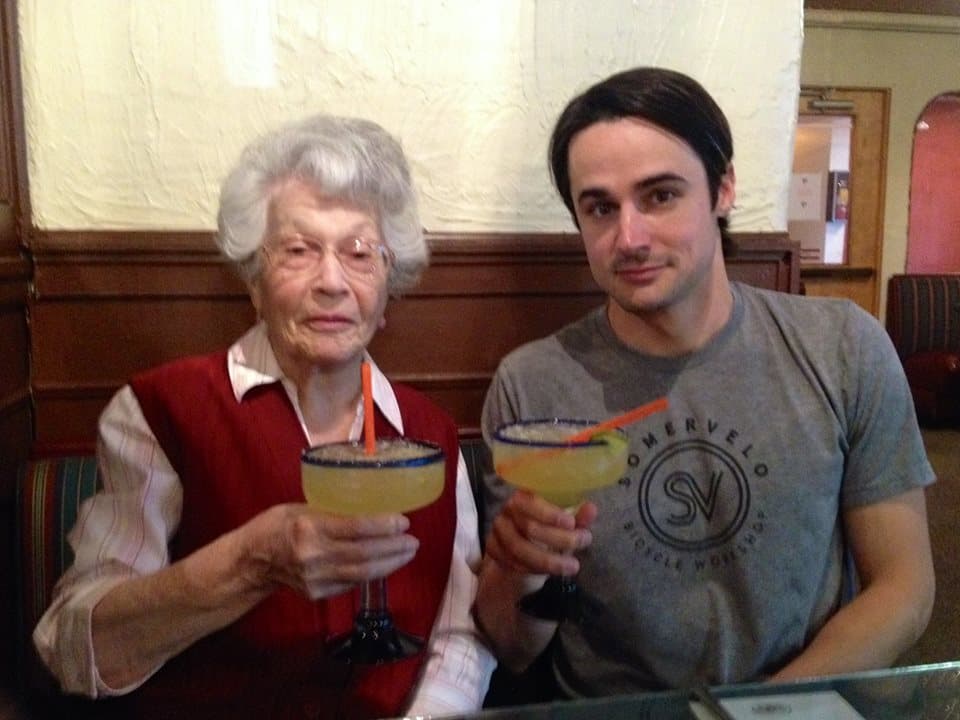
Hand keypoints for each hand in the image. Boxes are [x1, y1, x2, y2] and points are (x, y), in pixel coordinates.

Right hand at [237, 503, 418, 599]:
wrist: (252, 561)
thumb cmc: (277, 525)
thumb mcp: (302, 507)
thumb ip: (334, 511)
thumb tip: (373, 508)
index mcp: (309, 527)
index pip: (356, 528)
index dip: (384, 526)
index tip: (403, 521)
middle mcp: (313, 555)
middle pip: (364, 554)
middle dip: (394, 547)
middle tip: (413, 540)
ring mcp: (315, 579)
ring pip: (363, 573)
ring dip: (391, 563)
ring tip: (407, 552)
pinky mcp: (318, 594)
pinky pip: (353, 583)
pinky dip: (373, 573)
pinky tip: (387, 564)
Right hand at [484, 490, 596, 576]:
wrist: (522, 552)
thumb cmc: (547, 531)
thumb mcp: (565, 525)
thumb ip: (578, 517)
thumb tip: (591, 509)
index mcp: (524, 496)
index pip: (531, 501)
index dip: (550, 513)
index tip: (572, 523)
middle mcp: (507, 510)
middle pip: (529, 527)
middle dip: (558, 539)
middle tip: (581, 544)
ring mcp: (497, 530)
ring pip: (519, 549)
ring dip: (548, 561)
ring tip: (572, 566)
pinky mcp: (492, 548)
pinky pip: (511, 562)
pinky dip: (532, 569)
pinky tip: (550, 573)